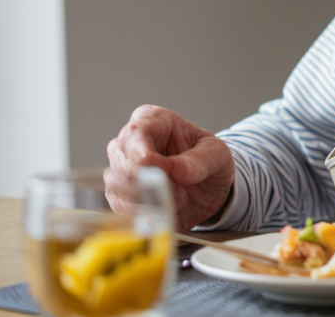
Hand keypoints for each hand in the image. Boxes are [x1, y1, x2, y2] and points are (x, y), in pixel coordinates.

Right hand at [106, 104, 235, 231]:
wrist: (209, 187)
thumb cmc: (210, 160)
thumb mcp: (218, 155)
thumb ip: (201, 160)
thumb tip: (177, 170)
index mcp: (154, 120)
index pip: (136, 132)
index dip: (144, 154)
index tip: (161, 171)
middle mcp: (131, 142)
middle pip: (122, 161)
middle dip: (147, 182)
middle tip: (177, 193)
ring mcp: (122, 169)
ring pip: (117, 185)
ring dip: (147, 200)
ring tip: (177, 201)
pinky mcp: (120, 194)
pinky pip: (120, 207)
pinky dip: (142, 214)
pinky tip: (163, 212)